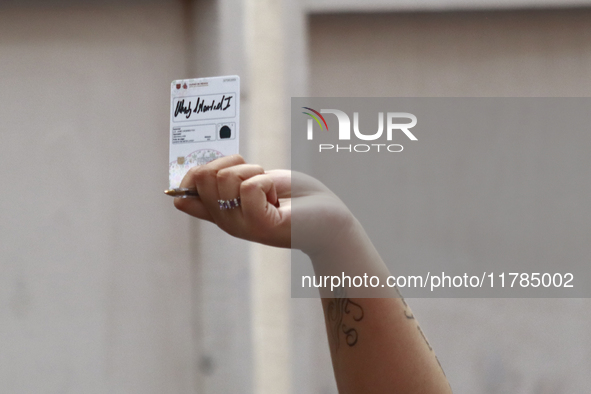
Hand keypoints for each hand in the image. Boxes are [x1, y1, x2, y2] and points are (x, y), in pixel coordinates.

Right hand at [173, 155, 355, 254]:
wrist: (328, 217)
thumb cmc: (294, 198)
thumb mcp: (252, 186)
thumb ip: (223, 186)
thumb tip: (179, 193)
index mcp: (222, 212)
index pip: (184, 197)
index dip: (192, 177)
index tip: (220, 171)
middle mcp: (227, 221)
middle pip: (203, 175)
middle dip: (232, 163)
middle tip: (256, 178)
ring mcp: (242, 225)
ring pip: (227, 177)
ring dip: (255, 172)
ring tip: (271, 191)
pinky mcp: (260, 225)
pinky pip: (250, 187)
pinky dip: (267, 183)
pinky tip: (278, 200)